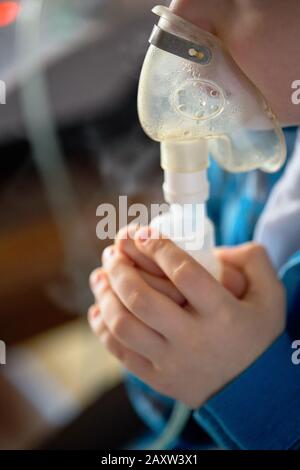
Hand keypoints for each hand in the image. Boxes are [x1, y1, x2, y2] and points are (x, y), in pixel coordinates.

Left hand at [89, 228, 284, 407]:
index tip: (142, 232)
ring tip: (99, 276)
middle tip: (111, 253)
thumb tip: (217, 248)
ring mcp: (171, 362)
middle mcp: (193, 339)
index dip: (158, 248)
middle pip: (143, 299)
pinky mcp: (158, 378)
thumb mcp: (270, 297)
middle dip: (120, 269)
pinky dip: (103, 329)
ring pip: (124, 325)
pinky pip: (121, 352)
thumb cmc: (258, 338)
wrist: (253, 392)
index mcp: (222, 314)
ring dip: (105, 296)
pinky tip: (98, 309)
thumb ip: (252, 262)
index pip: (183, 273)